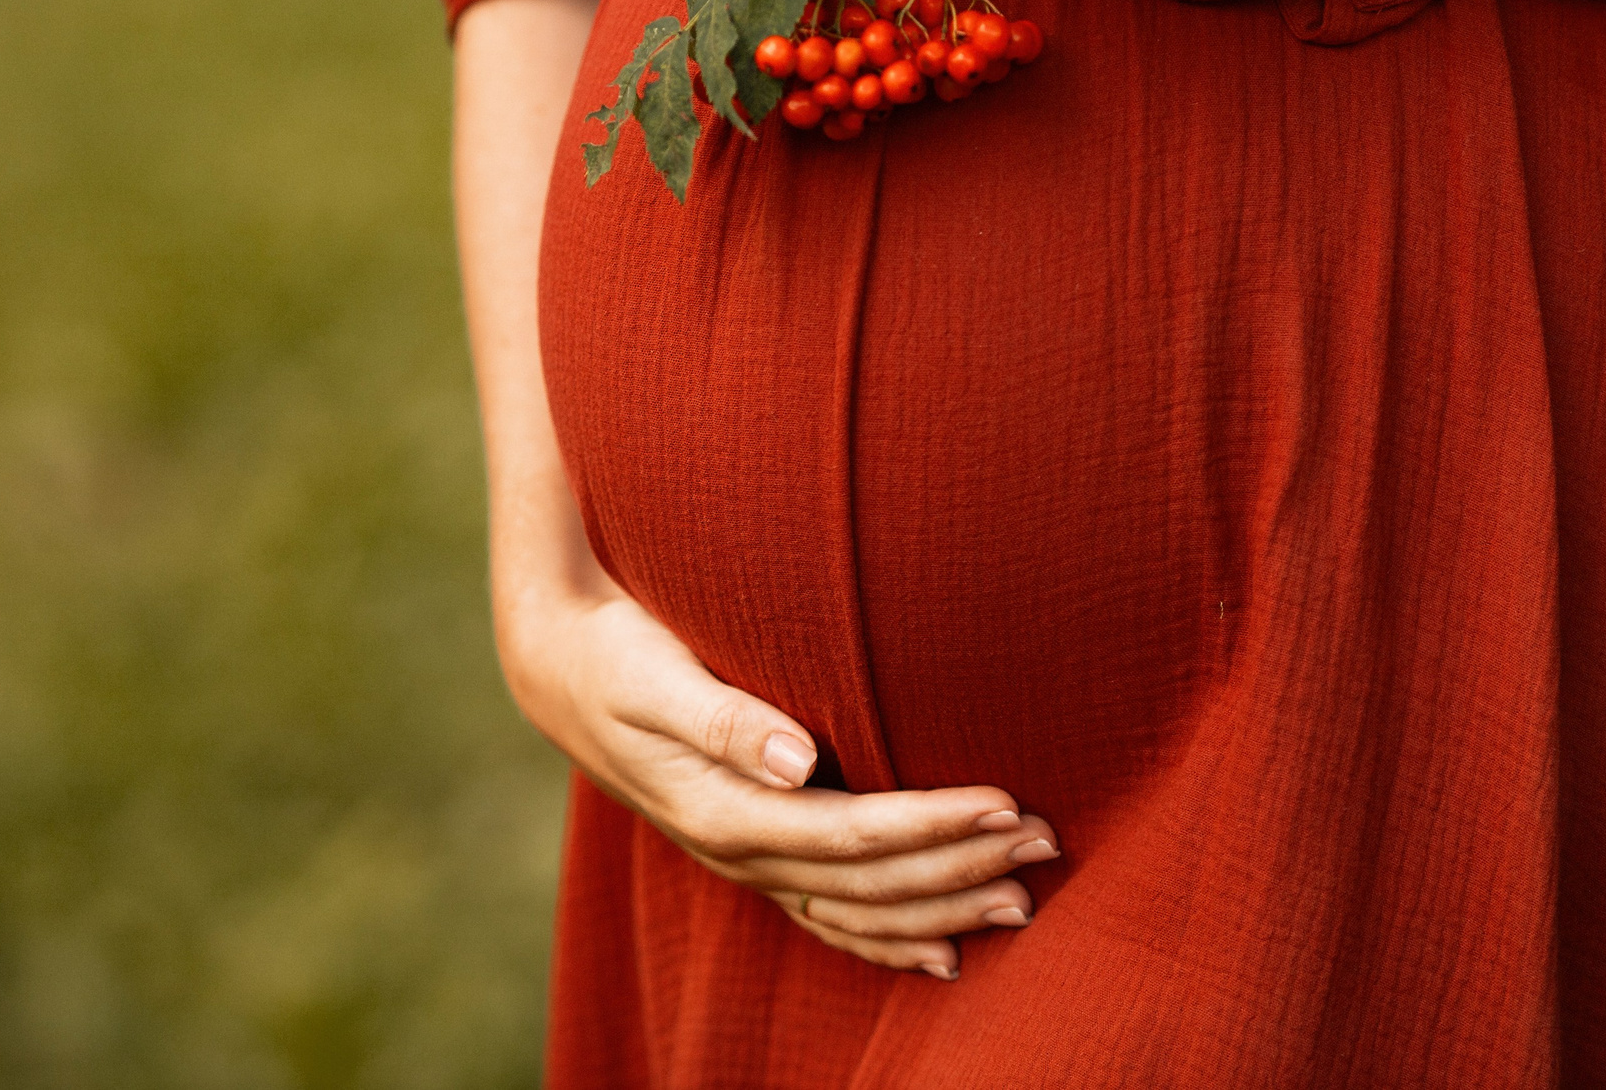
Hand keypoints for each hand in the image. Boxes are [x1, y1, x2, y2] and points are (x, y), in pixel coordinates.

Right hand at [501, 585, 1059, 979]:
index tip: (1005, 802)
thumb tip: (796, 755)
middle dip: (962, 868)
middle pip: (870, 882)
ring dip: (944, 909)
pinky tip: (943, 951)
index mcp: (725, 809)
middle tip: (1047, 845)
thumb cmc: (616, 653)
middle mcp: (740, 851)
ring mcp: (746, 863)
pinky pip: (830, 918)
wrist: (558, 667)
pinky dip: (889, 940)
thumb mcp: (655, 674)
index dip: (933, 824)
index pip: (852, 832)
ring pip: (858, 912)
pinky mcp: (751, 854)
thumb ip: (724, 716)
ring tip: (1023, 900)